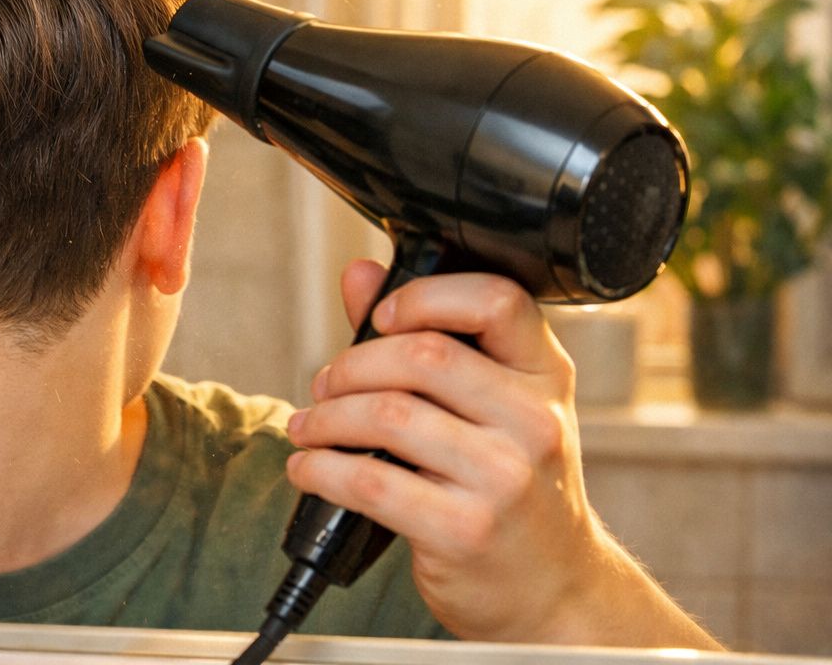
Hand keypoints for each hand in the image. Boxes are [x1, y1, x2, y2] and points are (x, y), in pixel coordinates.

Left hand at [285, 261, 696, 644]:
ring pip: (387, 414)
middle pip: (422, 356)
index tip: (380, 317)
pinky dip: (321, 468)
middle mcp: (536, 422)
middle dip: (352, 366)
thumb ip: (426, 337)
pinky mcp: (465, 530)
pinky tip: (308, 468)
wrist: (553, 589)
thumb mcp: (494, 406)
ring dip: (326, 418)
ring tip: (308, 426)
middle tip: (324, 385)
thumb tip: (359, 274)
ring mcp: (505, 479)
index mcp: (546, 376)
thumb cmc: (514, 487)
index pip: (497, 300)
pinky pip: (369, 481)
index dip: (425, 297)